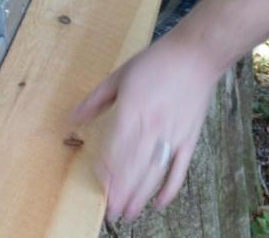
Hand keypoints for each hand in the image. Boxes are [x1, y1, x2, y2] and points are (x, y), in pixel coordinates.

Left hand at [70, 32, 220, 221]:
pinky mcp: (189, 139)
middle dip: (122, 193)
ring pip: (154, 173)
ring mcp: (172, 135)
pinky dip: (169, 188)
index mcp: (132, 110)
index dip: (107, 171)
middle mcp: (152, 127)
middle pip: (134, 168)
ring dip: (140, 195)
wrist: (196, 55)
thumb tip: (72, 118)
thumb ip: (95, 100)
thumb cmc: (156, 62)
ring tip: (129, 213)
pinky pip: (179, 169)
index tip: (99, 187)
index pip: (116, 149)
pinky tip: (159, 203)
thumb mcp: (119, 75)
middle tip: (111, 212)